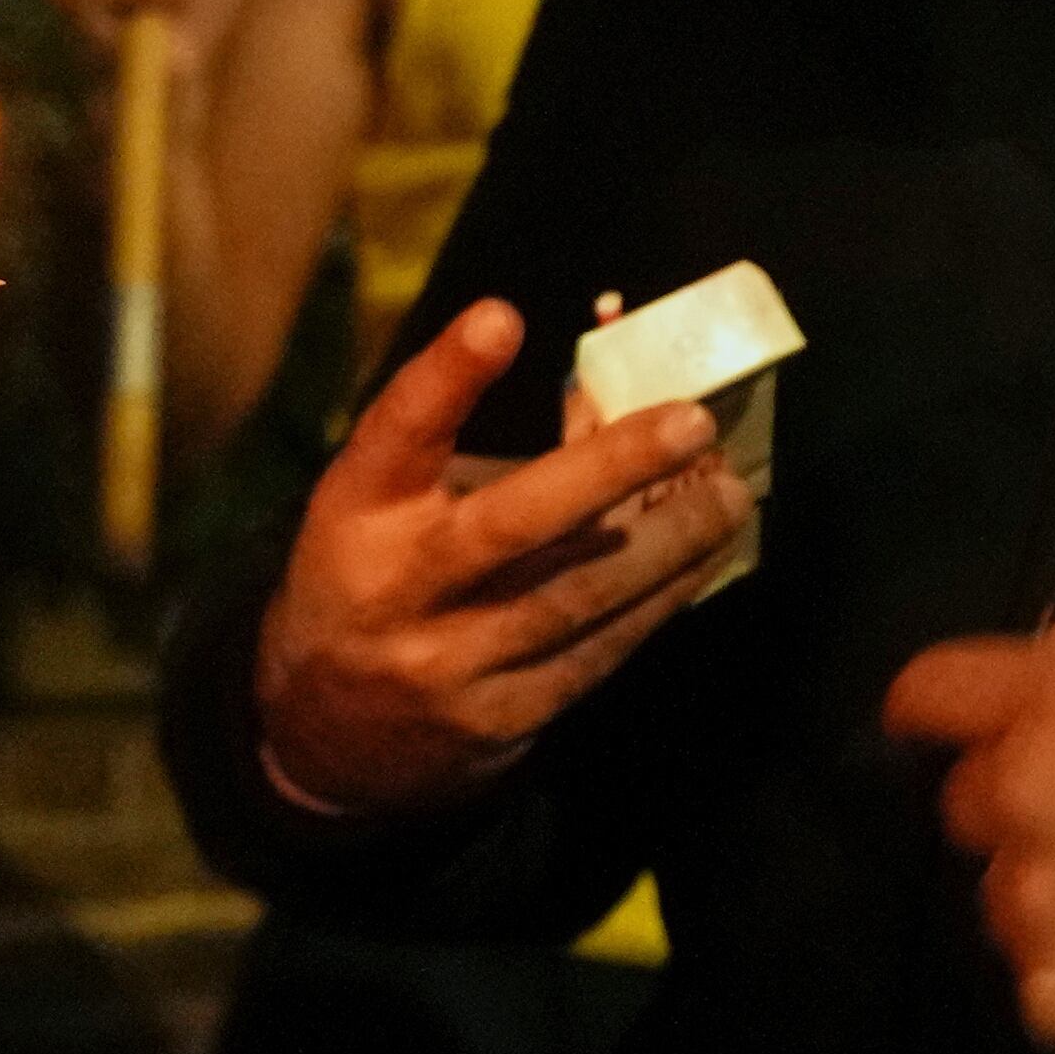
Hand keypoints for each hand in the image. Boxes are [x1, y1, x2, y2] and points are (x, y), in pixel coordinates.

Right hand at [255, 298, 748, 818]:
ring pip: (575, 596)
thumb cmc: (370, 579)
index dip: (447, 375)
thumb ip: (468, 447)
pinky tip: (702, 559)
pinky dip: (657, 601)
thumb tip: (600, 388)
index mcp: (355, 513)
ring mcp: (452, 662)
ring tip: (727, 493)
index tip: (503, 317)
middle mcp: (399, 586)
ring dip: (667, 543)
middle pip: (507, 524)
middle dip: (607, 469)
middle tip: (690, 420)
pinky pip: (596, 652)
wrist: (327, 736)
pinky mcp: (502, 720)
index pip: (396, 433)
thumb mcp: (387, 504)